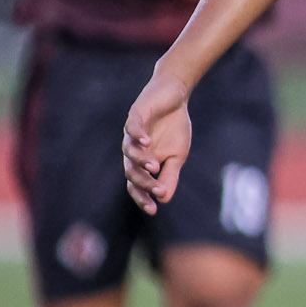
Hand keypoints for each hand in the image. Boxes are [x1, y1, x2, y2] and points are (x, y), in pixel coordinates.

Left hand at [122, 68, 193, 212]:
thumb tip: (164, 199)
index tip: (153, 209)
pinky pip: (132, 128)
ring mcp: (132, 133)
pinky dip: (138, 135)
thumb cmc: (174, 127)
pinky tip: (147, 142)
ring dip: (140, 161)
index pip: (136, 184)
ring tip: (154, 167)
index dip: (142, 197)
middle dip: (143, 182)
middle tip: (157, 189)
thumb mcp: (177, 155)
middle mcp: (132, 150)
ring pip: (128, 151)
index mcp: (141, 162)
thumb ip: (170, 175)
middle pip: (130, 171)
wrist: (176, 97)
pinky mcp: (135, 115)